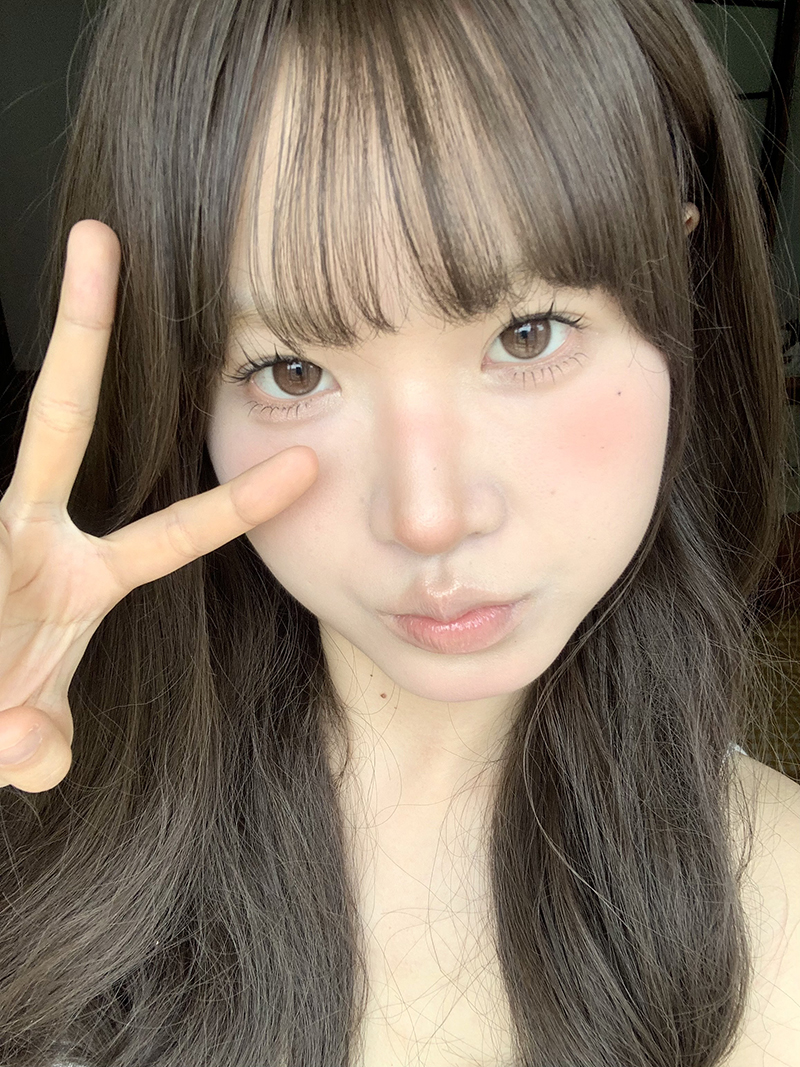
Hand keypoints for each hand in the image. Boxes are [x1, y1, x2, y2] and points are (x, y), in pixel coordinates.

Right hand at [0, 219, 317, 791]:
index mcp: (81, 578)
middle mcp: (28, 539)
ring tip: (5, 697)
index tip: (304, 457)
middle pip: (58, 420)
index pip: (174, 533)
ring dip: (4, 633)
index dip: (238, 502)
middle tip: (97, 237)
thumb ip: (41, 748)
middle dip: (79, 330)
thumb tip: (33, 747)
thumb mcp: (27, 743)